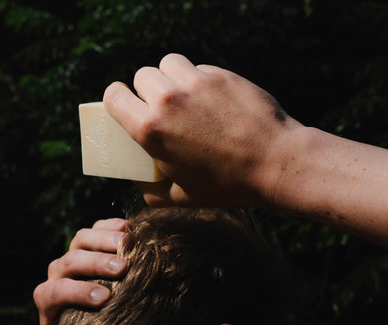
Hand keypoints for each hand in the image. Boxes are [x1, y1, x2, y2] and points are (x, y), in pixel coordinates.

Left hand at [33, 218, 128, 324]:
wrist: (88, 312)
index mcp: (49, 299)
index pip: (54, 292)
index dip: (77, 293)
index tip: (104, 299)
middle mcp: (58, 273)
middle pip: (70, 261)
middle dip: (96, 264)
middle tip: (123, 269)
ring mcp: (74, 253)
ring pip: (82, 239)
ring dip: (105, 239)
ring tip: (130, 244)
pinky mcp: (91, 241)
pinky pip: (98, 227)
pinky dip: (113, 226)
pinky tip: (132, 230)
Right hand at [103, 53, 301, 207]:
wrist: (274, 163)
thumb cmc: (226, 185)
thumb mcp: (181, 198)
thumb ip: (150, 189)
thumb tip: (137, 180)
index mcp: (150, 130)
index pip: (113, 96)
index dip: (117, 100)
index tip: (127, 106)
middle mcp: (168, 99)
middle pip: (141, 76)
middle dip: (147, 91)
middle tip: (163, 109)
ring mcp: (196, 82)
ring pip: (168, 64)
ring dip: (171, 78)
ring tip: (185, 98)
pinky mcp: (221, 74)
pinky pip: (199, 68)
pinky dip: (200, 80)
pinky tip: (214, 102)